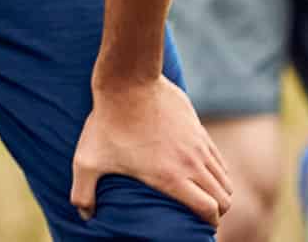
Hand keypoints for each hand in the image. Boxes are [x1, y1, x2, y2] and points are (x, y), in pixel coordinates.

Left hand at [71, 75, 231, 225]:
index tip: (201, 227)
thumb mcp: (87, 159)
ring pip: (224, 178)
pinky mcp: (198, 129)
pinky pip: (218, 158)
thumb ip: (83, 192)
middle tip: (203, 215)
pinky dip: (217, 171)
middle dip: (218, 211)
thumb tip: (83, 215)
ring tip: (204, 196)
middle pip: (224, 198)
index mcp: (171, 177)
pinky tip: (202, 172)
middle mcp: (191, 163)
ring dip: (219, 191)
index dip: (209, 223)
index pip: (208, 210)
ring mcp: (198, 145)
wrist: (128, 80)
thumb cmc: (107, 122)